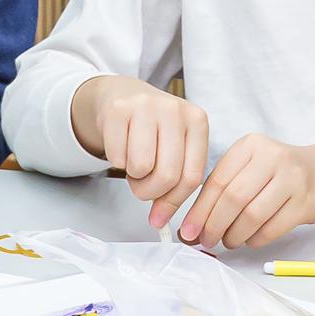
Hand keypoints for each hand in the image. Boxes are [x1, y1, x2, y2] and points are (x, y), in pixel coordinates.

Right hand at [74, 76, 210, 228]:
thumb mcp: (176, 147)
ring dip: (133, 176)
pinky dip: (117, 161)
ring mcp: (145, 106)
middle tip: (142, 186)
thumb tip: (160, 221)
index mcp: (197, 121)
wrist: (124, 94)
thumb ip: (176, 182)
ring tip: (134, 162)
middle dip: (150, 192)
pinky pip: (117, 157)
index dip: (175, 203)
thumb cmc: (153, 129)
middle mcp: (174, 110)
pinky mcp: (118, 110)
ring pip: (141, 167)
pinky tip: (122, 146)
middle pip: (167, 175)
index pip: (192, 177)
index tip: (161, 218)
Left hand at [175, 134, 314, 248]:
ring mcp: (292, 179)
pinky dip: (255, 239)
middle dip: (215, 225)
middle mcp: (272, 157)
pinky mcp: (307, 202)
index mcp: (250, 146)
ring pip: (253, 215)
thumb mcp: (247, 168)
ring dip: (235, 235)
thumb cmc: (274, 174)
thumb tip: (191, 227)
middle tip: (207, 241)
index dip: (200, 210)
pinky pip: (273, 228)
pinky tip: (249, 240)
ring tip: (228, 241)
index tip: (188, 231)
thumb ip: (221, 191)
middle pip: (234, 198)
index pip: (217, 181)